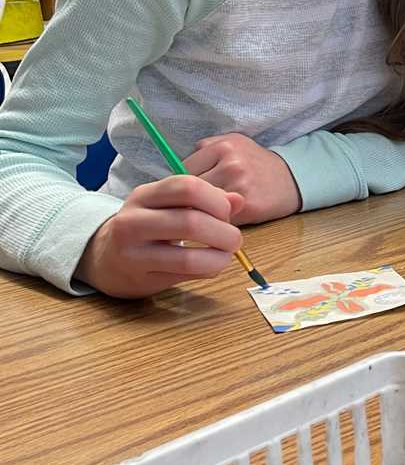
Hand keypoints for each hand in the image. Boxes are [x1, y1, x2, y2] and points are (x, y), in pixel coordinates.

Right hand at [74, 175, 243, 297]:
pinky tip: (212, 265)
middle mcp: (133, 221)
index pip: (187, 187)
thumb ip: (205, 200)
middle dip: (223, 231)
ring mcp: (133, 252)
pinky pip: (184, 275)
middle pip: (190, 222)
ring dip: (219, 256)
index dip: (216, 199)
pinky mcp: (140, 278)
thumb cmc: (149, 227)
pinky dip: (208, 269)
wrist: (105, 258)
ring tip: (227, 253)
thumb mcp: (170, 205)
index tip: (227, 212)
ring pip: (188, 256)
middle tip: (234, 238)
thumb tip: (238, 200)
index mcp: (144, 195)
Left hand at [184, 133, 300, 224]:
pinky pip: (218, 218)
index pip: (182, 170)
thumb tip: (175, 172)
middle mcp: (231, 165)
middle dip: (189, 200)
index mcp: (222, 147)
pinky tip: (224, 217)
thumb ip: (205, 151)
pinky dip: (217, 221)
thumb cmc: (256, 162)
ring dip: (201, 212)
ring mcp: (240, 187)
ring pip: (202, 206)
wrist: (292, 177)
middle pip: (190, 190)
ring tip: (210, 211)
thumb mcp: (233, 143)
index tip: (188, 191)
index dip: (182, 184)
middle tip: (195, 204)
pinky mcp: (248, 207)